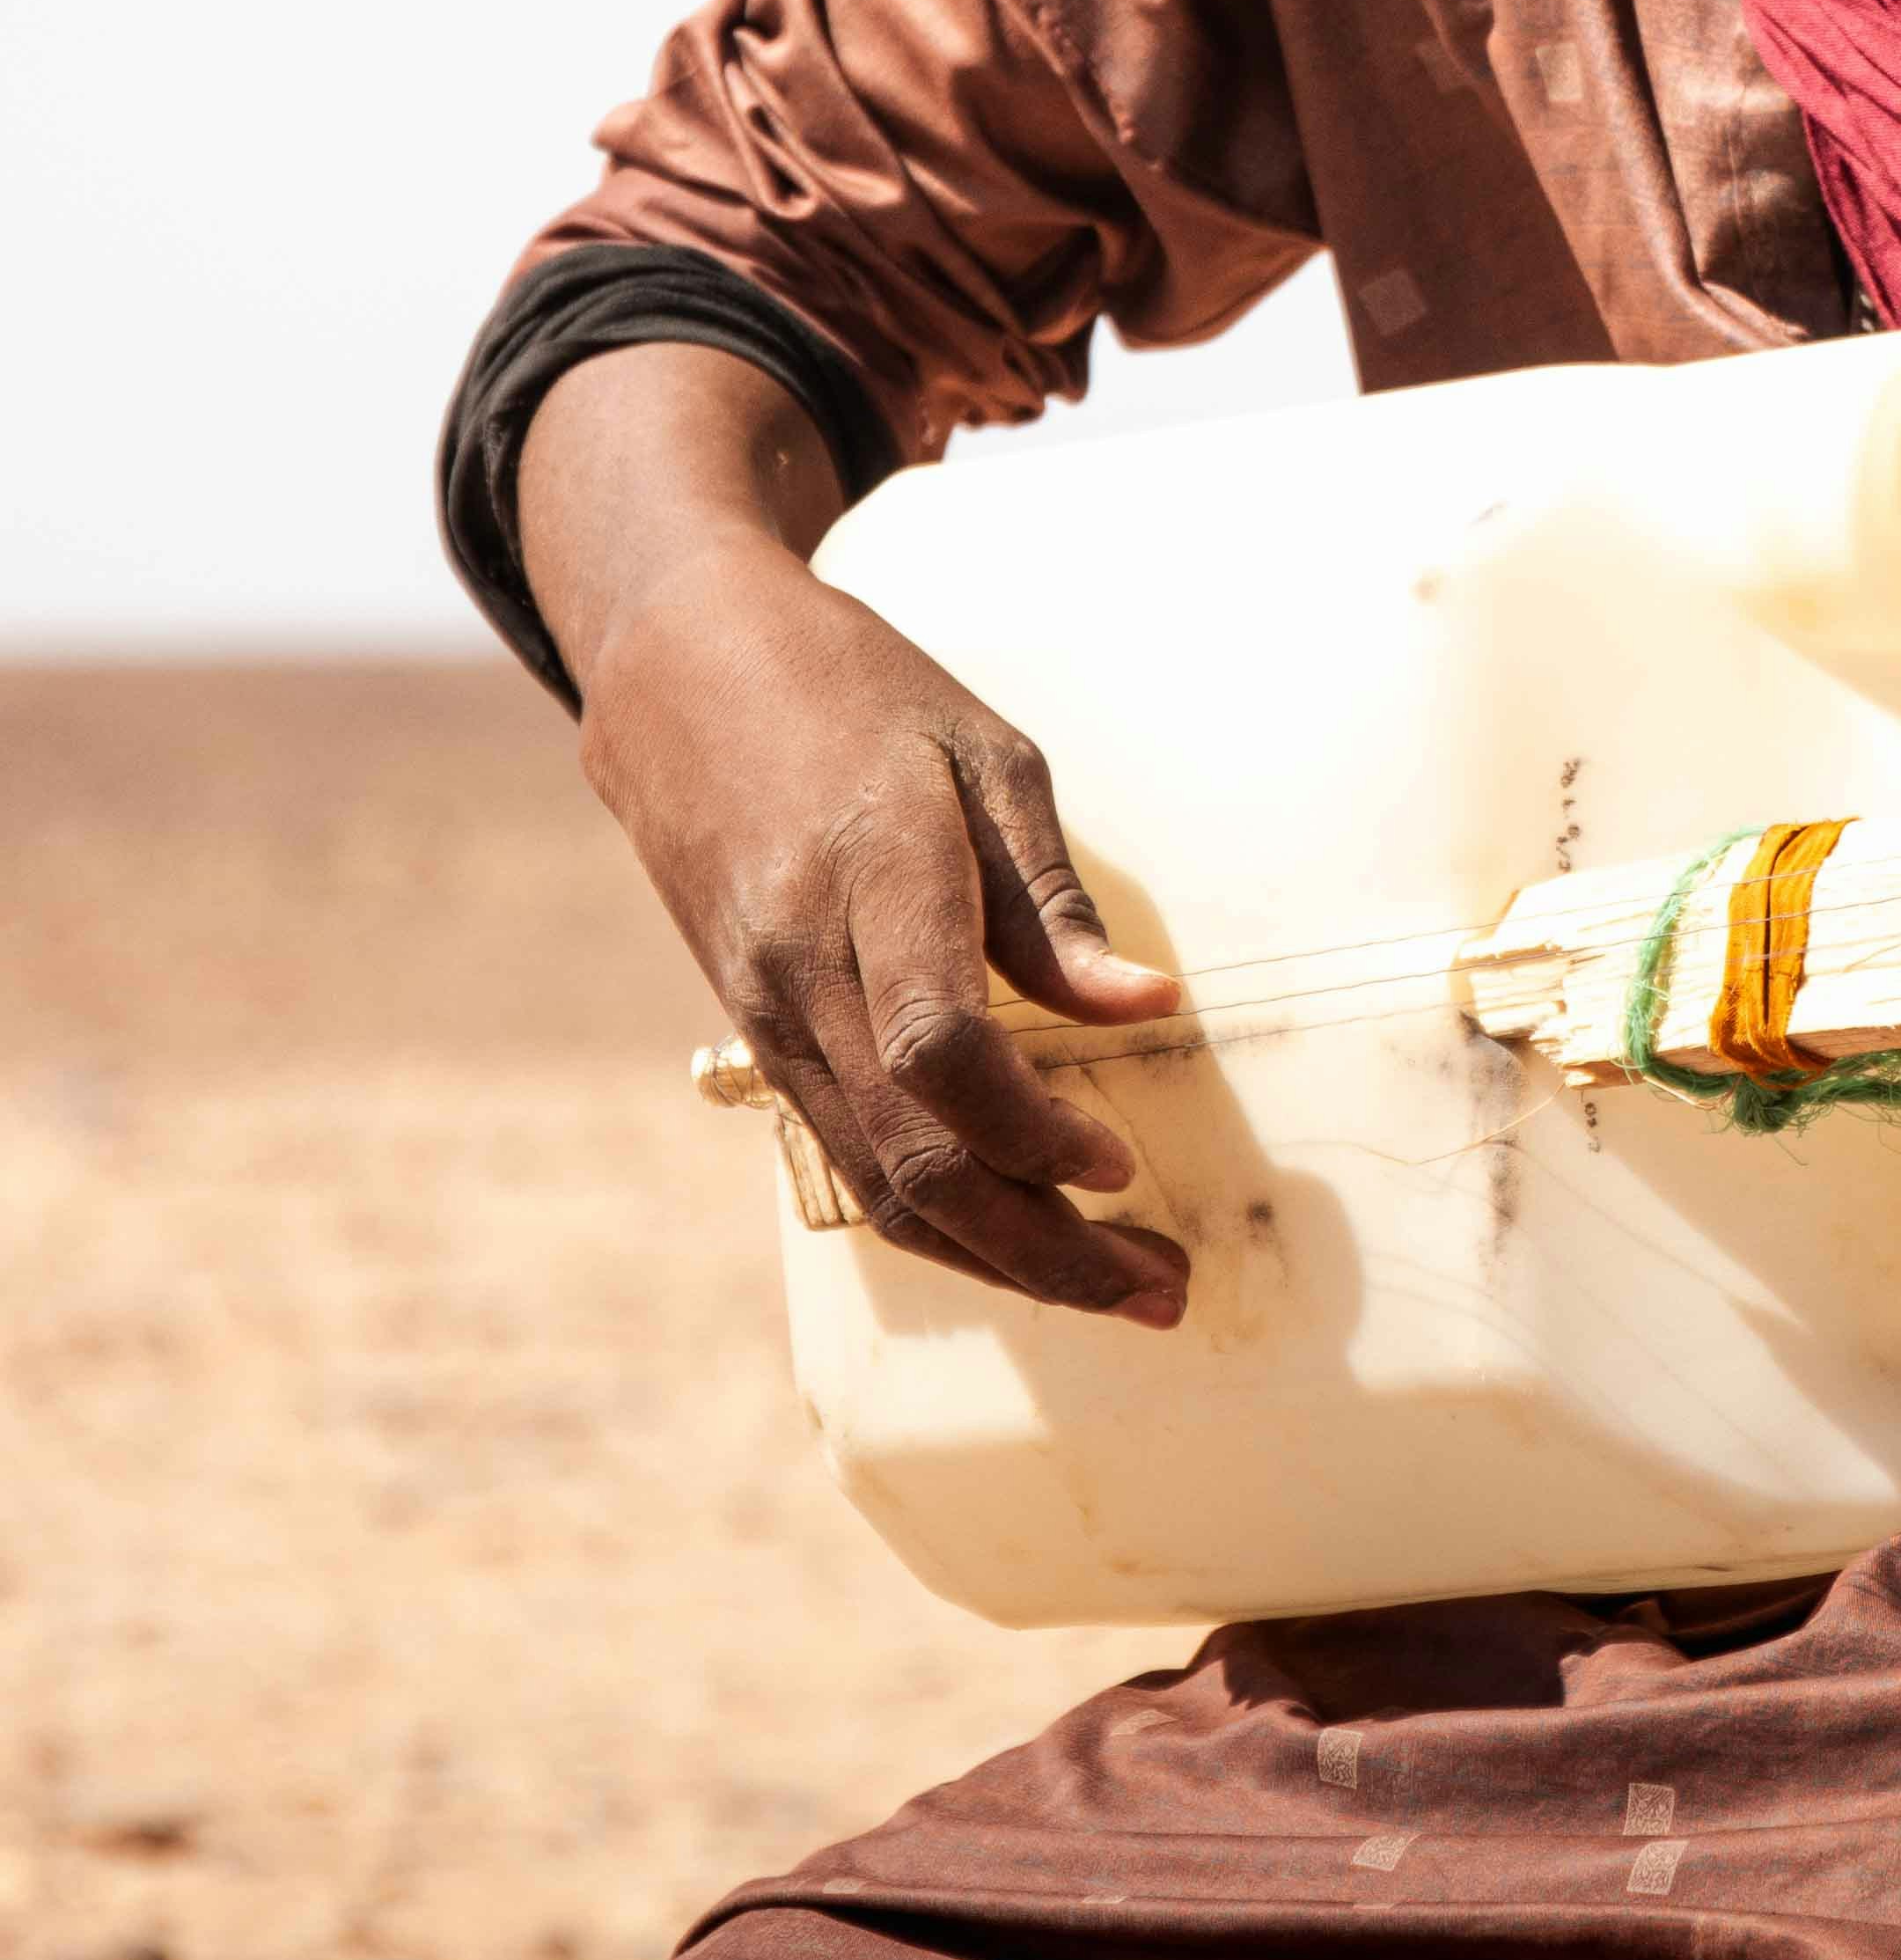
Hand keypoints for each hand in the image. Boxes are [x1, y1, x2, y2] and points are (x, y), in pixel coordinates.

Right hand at [522, 343, 1187, 1324]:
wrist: (679, 671)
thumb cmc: (858, 693)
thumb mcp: (986, 754)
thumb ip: (1055, 900)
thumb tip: (1148, 1008)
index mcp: (873, 876)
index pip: (938, 1048)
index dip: (1033, 1130)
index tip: (1124, 1166)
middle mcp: (803, 966)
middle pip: (912, 1154)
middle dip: (1042, 1249)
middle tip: (1162, 1288)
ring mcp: (768, 1011)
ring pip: (875, 1182)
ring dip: (1000, 1259)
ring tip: (1115, 1286)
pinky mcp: (759, 1032)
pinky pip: (848, 1154)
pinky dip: (937, 1217)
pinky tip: (1019, 1234)